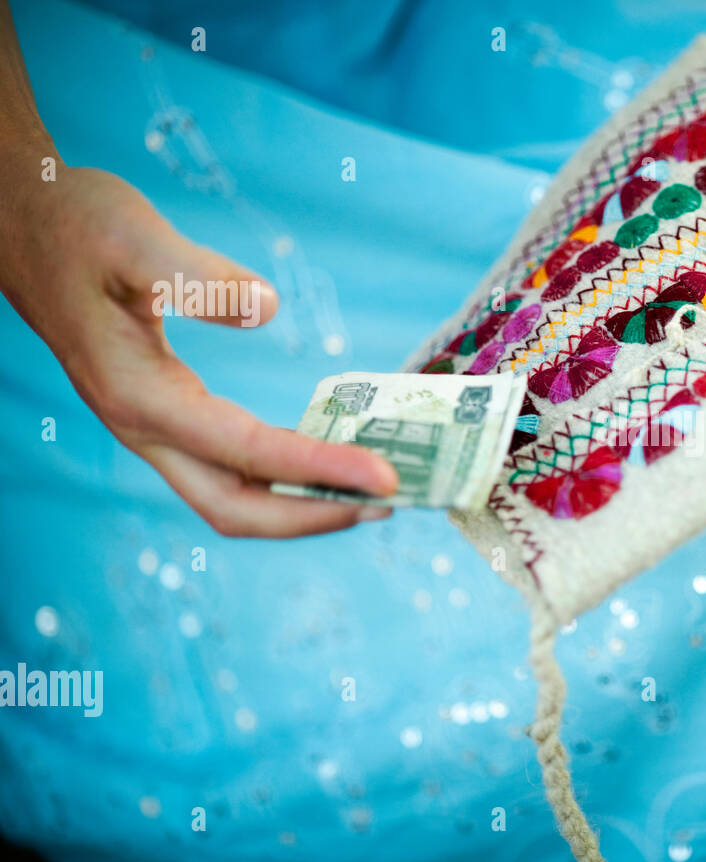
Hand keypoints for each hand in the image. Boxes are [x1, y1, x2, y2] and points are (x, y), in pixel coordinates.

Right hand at [1, 163, 398, 536]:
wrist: (23, 221)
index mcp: (139, 395)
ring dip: (298, 505)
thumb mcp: (136, 237)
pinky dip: (278, 478)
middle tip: (387, 503)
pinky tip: (321, 462)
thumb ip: (198, 275)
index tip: (384, 478)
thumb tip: (267, 308)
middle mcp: (144, 426)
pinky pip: (225, 469)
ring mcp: (150, 426)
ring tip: (367, 494)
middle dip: (313, 514)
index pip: (247, 453)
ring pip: (227, 498)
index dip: (319, 470)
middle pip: (234, 508)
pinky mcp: (162, 413)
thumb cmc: (76, 224)